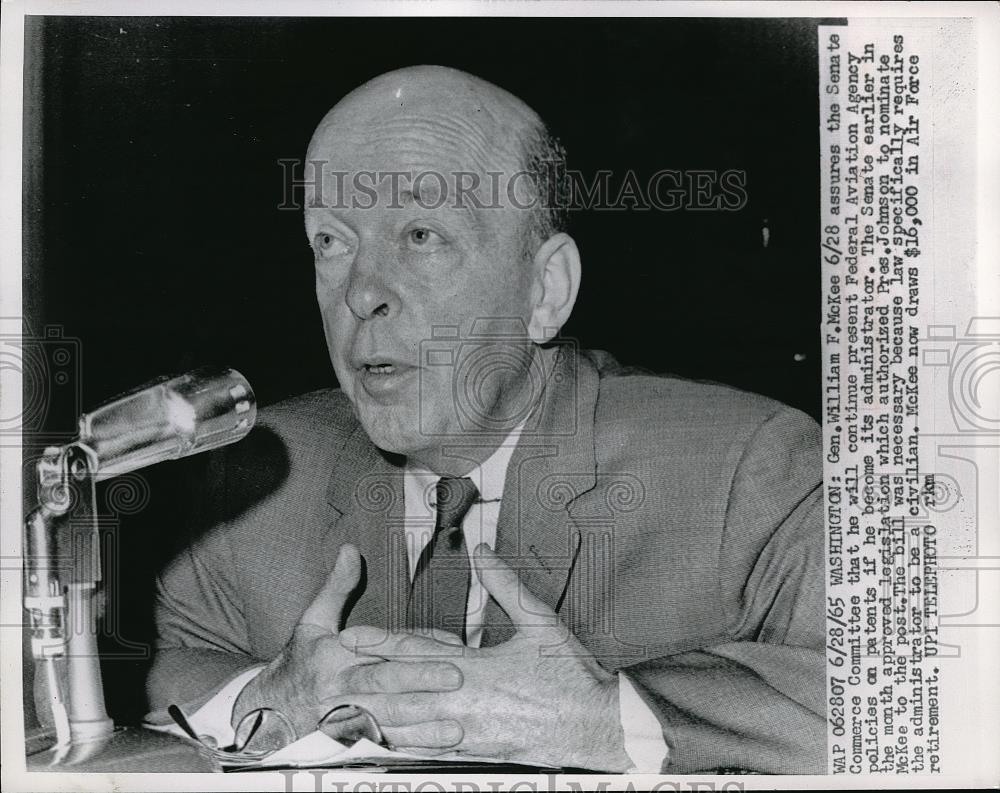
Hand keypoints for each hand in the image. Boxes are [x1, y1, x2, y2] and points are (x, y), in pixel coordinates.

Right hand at [232, 543, 464, 749]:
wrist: (266, 712)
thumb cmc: (300, 661)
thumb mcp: (312, 621)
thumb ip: (336, 587)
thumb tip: (351, 549)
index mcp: (335, 655)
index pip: (381, 647)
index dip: (416, 647)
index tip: (450, 647)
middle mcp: (340, 687)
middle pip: (383, 685)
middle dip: (420, 682)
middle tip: (456, 679)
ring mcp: (344, 719)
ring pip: (386, 721)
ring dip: (421, 725)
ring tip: (456, 726)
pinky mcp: (350, 742)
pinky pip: (383, 746)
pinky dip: (411, 747)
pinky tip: (438, 747)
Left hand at [337, 545, 632, 770]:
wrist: (597, 728)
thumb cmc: (571, 676)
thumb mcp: (542, 623)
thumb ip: (507, 586)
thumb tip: (482, 551)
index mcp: (477, 667)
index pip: (418, 651)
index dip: (381, 642)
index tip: (350, 636)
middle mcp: (464, 701)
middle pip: (403, 690)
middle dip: (364, 681)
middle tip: (330, 675)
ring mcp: (467, 732)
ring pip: (410, 725)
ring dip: (374, 717)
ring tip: (342, 711)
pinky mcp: (476, 751)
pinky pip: (430, 750)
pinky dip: (403, 745)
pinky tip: (385, 743)